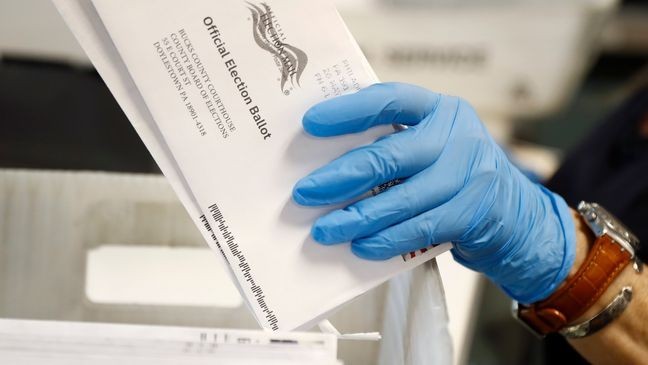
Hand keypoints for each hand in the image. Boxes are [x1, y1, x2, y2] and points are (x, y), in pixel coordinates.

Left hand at [292, 82, 575, 302]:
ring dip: (358, 218)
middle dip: (341, 177)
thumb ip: (394, 143)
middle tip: (305, 193)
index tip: (310, 122)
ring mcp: (468, 175)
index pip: (391, 99)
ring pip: (402, 199)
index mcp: (438, 109)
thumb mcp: (431, 144)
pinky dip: (387, 240)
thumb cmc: (452, 173)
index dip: (349, 110)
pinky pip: (420, 228)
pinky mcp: (472, 213)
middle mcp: (457, 136)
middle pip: (390, 155)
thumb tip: (325, 162)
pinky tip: (361, 247)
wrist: (514, 212)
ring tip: (324, 230)